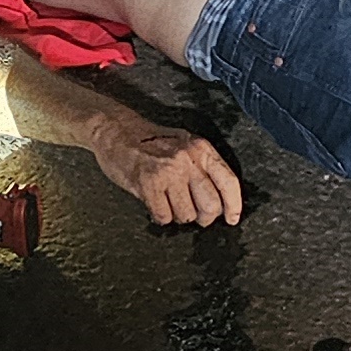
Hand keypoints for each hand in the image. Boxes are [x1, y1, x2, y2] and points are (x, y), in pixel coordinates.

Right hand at [92, 113, 243, 226]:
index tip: (231, 219)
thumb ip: (202, 167)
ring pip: (187, 215)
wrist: (116, 131)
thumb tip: (220, 200)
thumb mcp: (184, 145)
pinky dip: (160, 216)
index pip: (229, 182)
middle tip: (193, 214)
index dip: (233, 206)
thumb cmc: (150, 141)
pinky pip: (164, 216)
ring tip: (168, 202)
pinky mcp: (149, 183)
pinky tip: (155, 203)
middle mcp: (188, 159)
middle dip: (203, 218)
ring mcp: (169, 171)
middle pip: (211, 205)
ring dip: (178, 216)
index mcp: (201, 149)